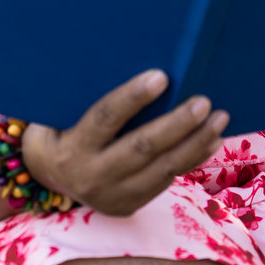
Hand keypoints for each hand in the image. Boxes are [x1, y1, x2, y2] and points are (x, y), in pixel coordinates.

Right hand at [20, 70, 228, 216]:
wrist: (45, 176)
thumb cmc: (57, 126)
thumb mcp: (59, 112)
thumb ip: (87, 94)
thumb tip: (133, 58)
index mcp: (71, 147)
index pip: (105, 118)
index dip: (133, 97)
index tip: (161, 76)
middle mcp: (91, 176)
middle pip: (142, 148)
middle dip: (177, 124)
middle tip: (204, 102)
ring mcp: (112, 196)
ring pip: (162, 169)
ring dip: (195, 143)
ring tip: (219, 119)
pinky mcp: (128, 206)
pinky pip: (166, 182)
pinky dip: (192, 159)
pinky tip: (210, 140)